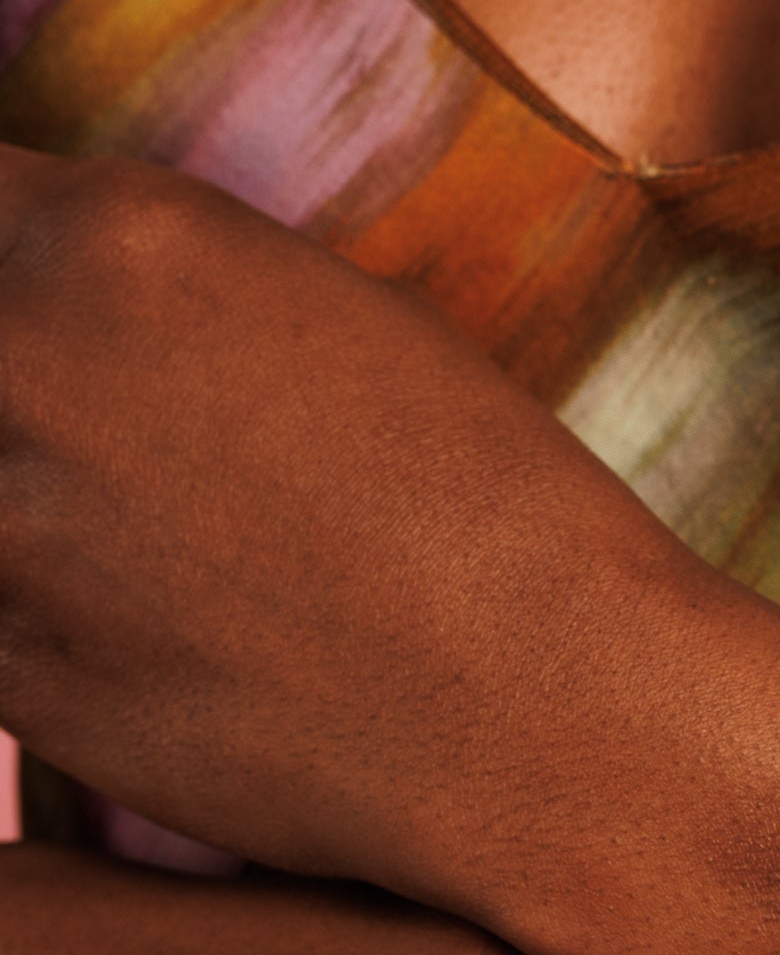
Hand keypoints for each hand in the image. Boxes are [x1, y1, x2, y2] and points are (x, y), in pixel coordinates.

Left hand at [0, 146, 691, 894]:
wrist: (550, 718)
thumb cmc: (487, 512)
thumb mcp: (318, 307)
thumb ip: (137, 277)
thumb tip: (38, 286)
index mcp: (116, 236)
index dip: (7, 262)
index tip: (46, 320)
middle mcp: (26, 363)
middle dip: (17, 388)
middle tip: (128, 457)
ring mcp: (0, 530)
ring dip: (28, 510)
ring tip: (157, 550)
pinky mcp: (5, 675)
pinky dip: (35, 617)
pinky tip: (157, 635)